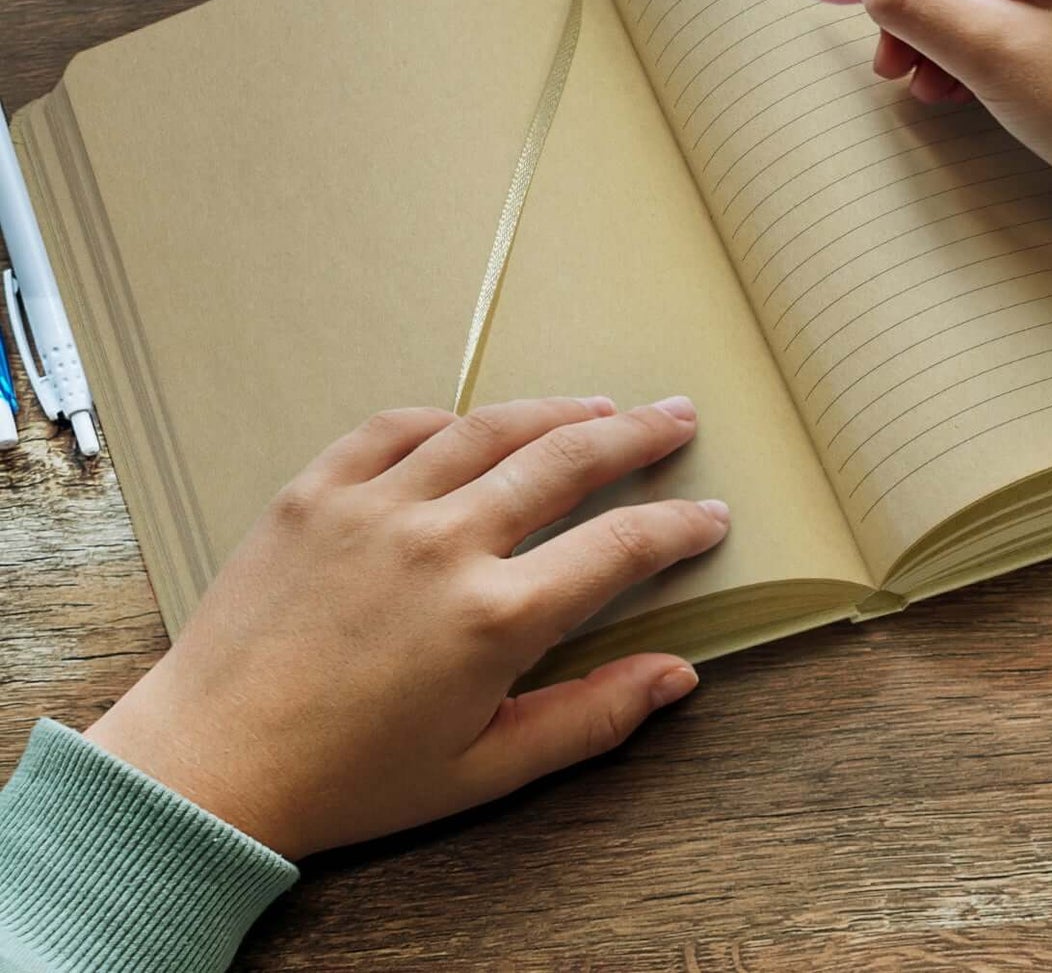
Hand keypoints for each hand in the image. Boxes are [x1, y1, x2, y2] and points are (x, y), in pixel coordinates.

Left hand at [84, 395, 727, 859]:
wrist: (207, 767)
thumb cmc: (350, 782)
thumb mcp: (483, 770)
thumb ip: (590, 719)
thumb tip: (677, 676)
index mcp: (493, 618)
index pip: (618, 548)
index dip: (677, 526)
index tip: (710, 514)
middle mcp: (442, 543)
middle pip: (566, 461)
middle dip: (636, 436)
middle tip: (676, 418)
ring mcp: (375, 505)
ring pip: (489, 429)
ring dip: (556, 411)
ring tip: (600, 406)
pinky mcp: (316, 490)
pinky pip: (395, 428)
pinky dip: (446, 420)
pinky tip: (473, 425)